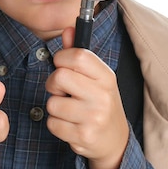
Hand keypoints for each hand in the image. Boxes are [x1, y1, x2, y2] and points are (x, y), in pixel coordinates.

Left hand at [45, 28, 129, 168]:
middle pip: (59, 77)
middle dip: (54, 83)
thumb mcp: (95, 77)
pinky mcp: (83, 136)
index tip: (62, 64)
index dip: (62, 57)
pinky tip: (70, 124)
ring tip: (69, 109)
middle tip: (63, 90)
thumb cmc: (100, 102)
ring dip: (55, 106)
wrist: (115, 139)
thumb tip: (67, 29)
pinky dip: (56, 124)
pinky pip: (52, 124)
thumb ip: (78, 53)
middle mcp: (102, 96)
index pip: (78, 56)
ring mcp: (94, 118)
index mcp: (106, 76)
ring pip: (52, 103)